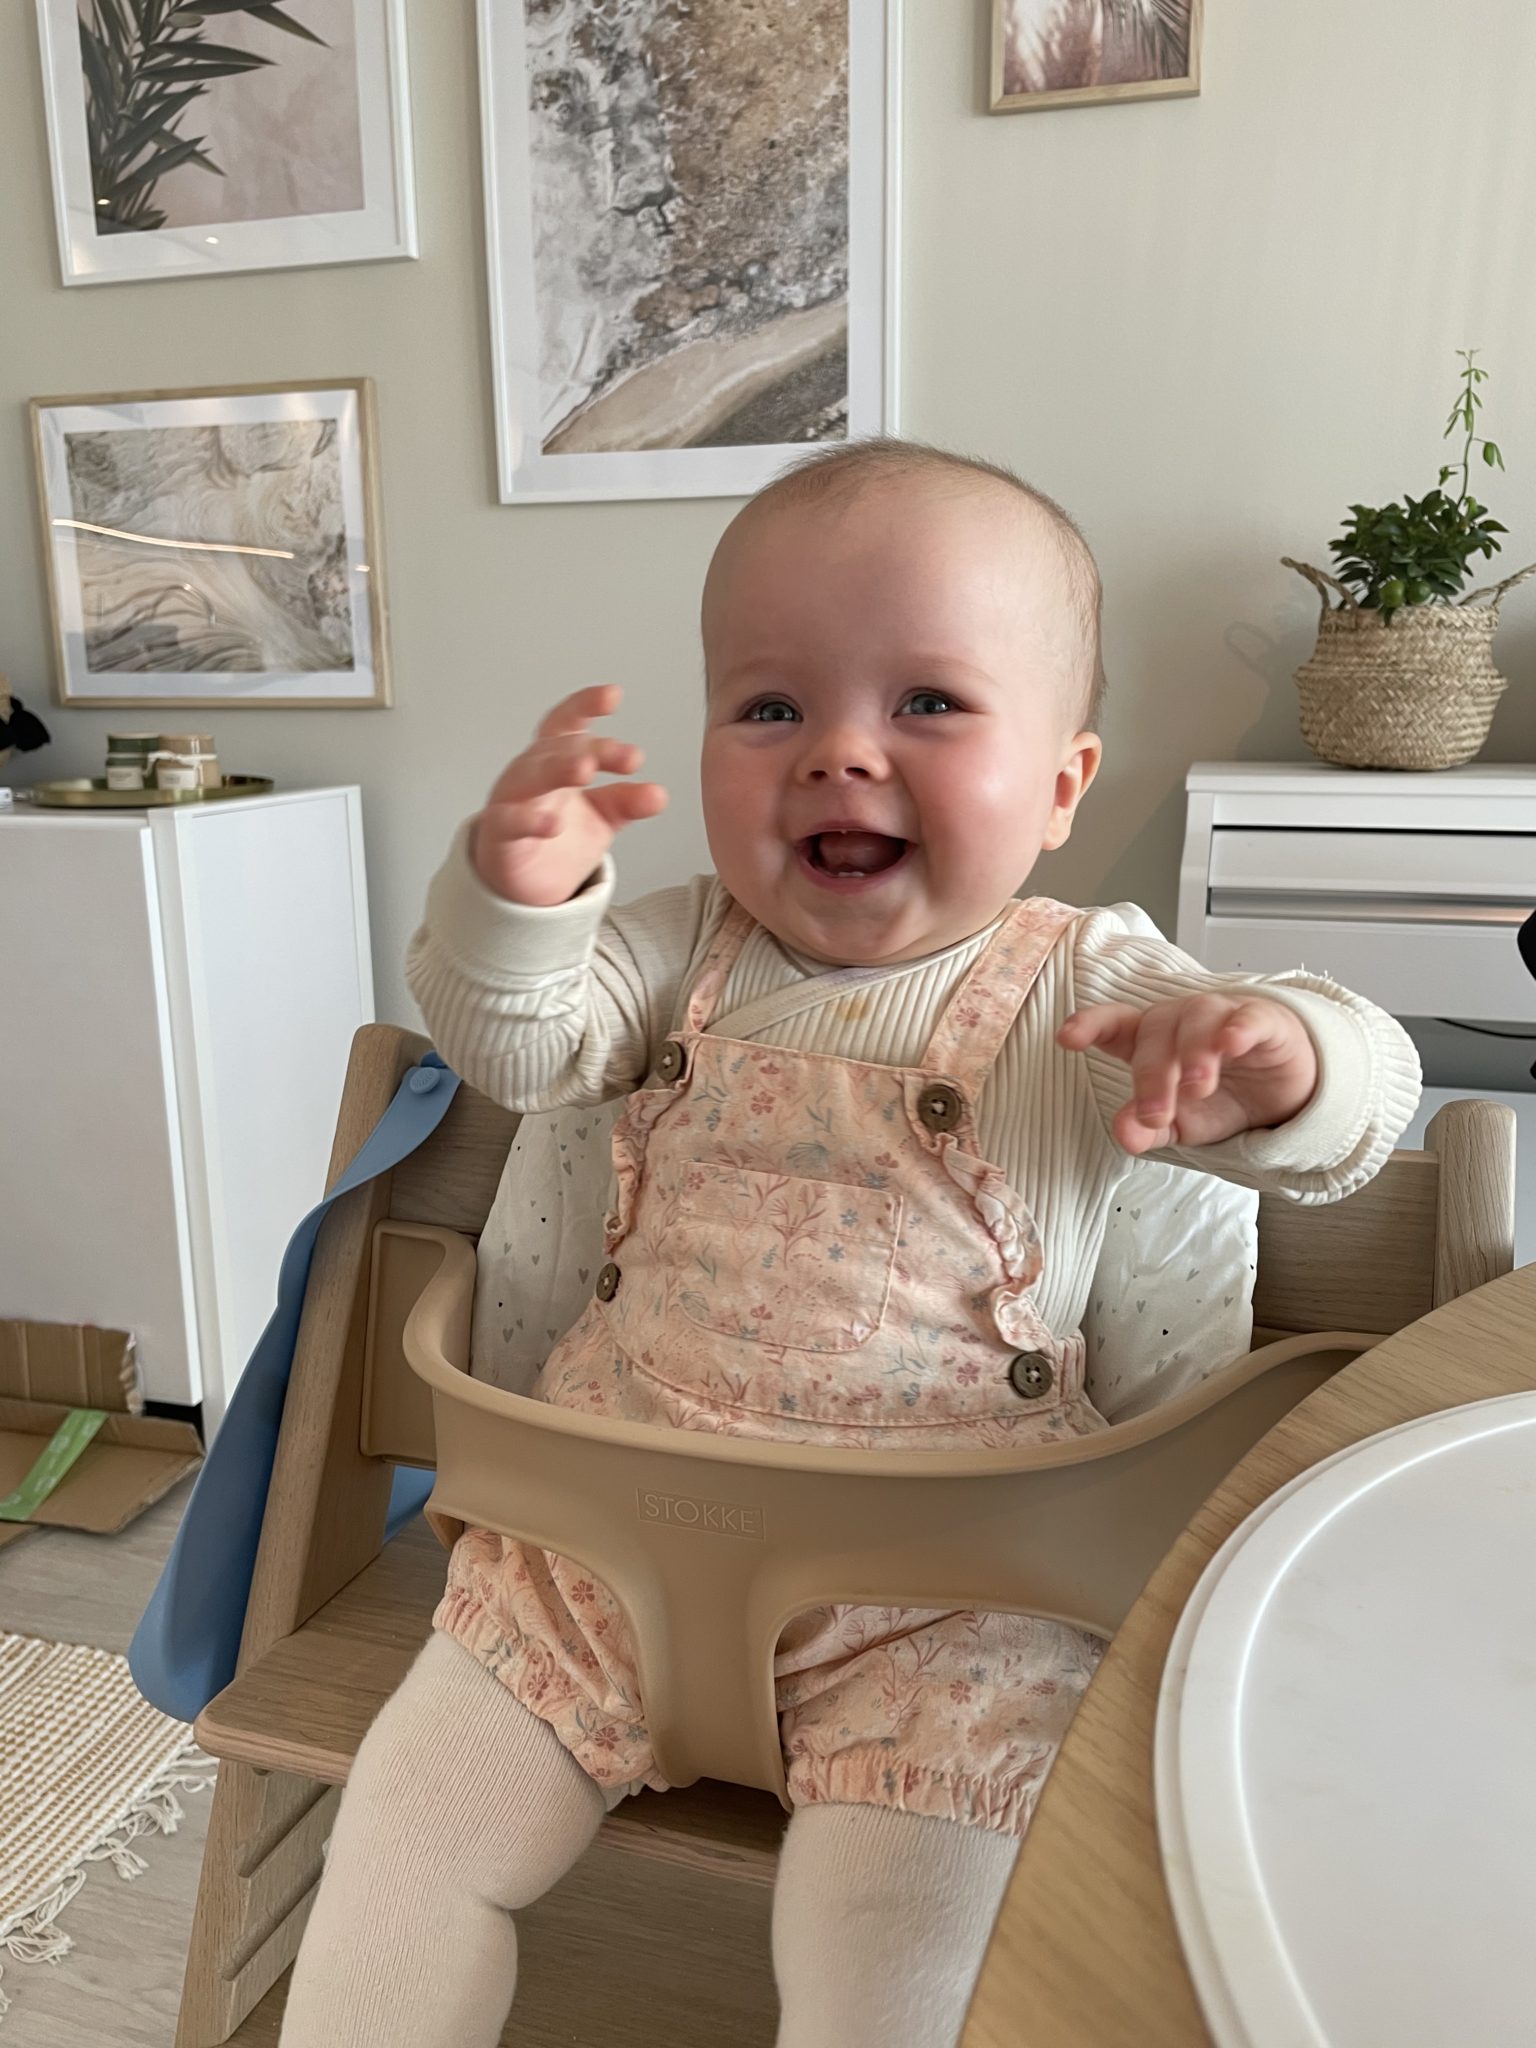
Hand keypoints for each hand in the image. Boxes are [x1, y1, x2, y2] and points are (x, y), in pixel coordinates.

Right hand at [472, 686, 666, 905]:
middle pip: (559, 749)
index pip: (569, 723)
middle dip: (592, 749)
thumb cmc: (558, 835)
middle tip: (629, 756)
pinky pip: (511, 821)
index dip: (586, 705)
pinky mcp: (500, 832)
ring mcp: (513, 798)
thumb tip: (659, 795)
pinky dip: (530, 821)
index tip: (613, 695)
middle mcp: (533, 770)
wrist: (525, 880)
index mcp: (557, 757)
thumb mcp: (603, 816)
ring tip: (586, 771)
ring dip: (559, 769)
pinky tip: (553, 825)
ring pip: (532, 776)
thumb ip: (628, 802)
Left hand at [1057, 994, 1318, 1154]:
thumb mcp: (1179, 1123)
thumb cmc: (1218, 1099)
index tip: (1068, 1037)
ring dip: (1194, 1052)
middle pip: (1156, 1034)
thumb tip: (1125, 1136)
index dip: (1090, 1026)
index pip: (1114, 1026)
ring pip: (1198, 1018)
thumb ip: (1147, 1127)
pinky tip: (1232, 1044)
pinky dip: (1239, 1028)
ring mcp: (1220, 1016)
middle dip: (1152, 1075)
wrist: (1280, 1097)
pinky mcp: (1262, 1020)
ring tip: (1198, 1087)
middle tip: (1156, 1113)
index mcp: (1149, 1042)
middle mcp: (1179, 1021)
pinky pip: (1248, 1017)